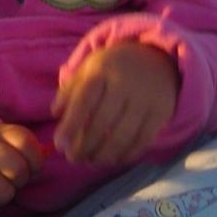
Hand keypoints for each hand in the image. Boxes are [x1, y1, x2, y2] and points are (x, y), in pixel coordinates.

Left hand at [52, 42, 178, 167]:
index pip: (84, 101)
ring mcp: (145, 99)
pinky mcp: (161, 111)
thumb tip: (55, 114)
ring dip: (104, 154)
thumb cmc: (114, 66)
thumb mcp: (89, 68)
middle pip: (102, 123)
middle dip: (85, 146)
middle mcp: (125, 84)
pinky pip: (143, 140)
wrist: (156, 55)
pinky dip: (128, 154)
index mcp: (102, 71)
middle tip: (74, 158)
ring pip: (123, 136)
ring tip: (92, 161)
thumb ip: (70, 90)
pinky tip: (115, 159)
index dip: (70, 125)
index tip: (59, 146)